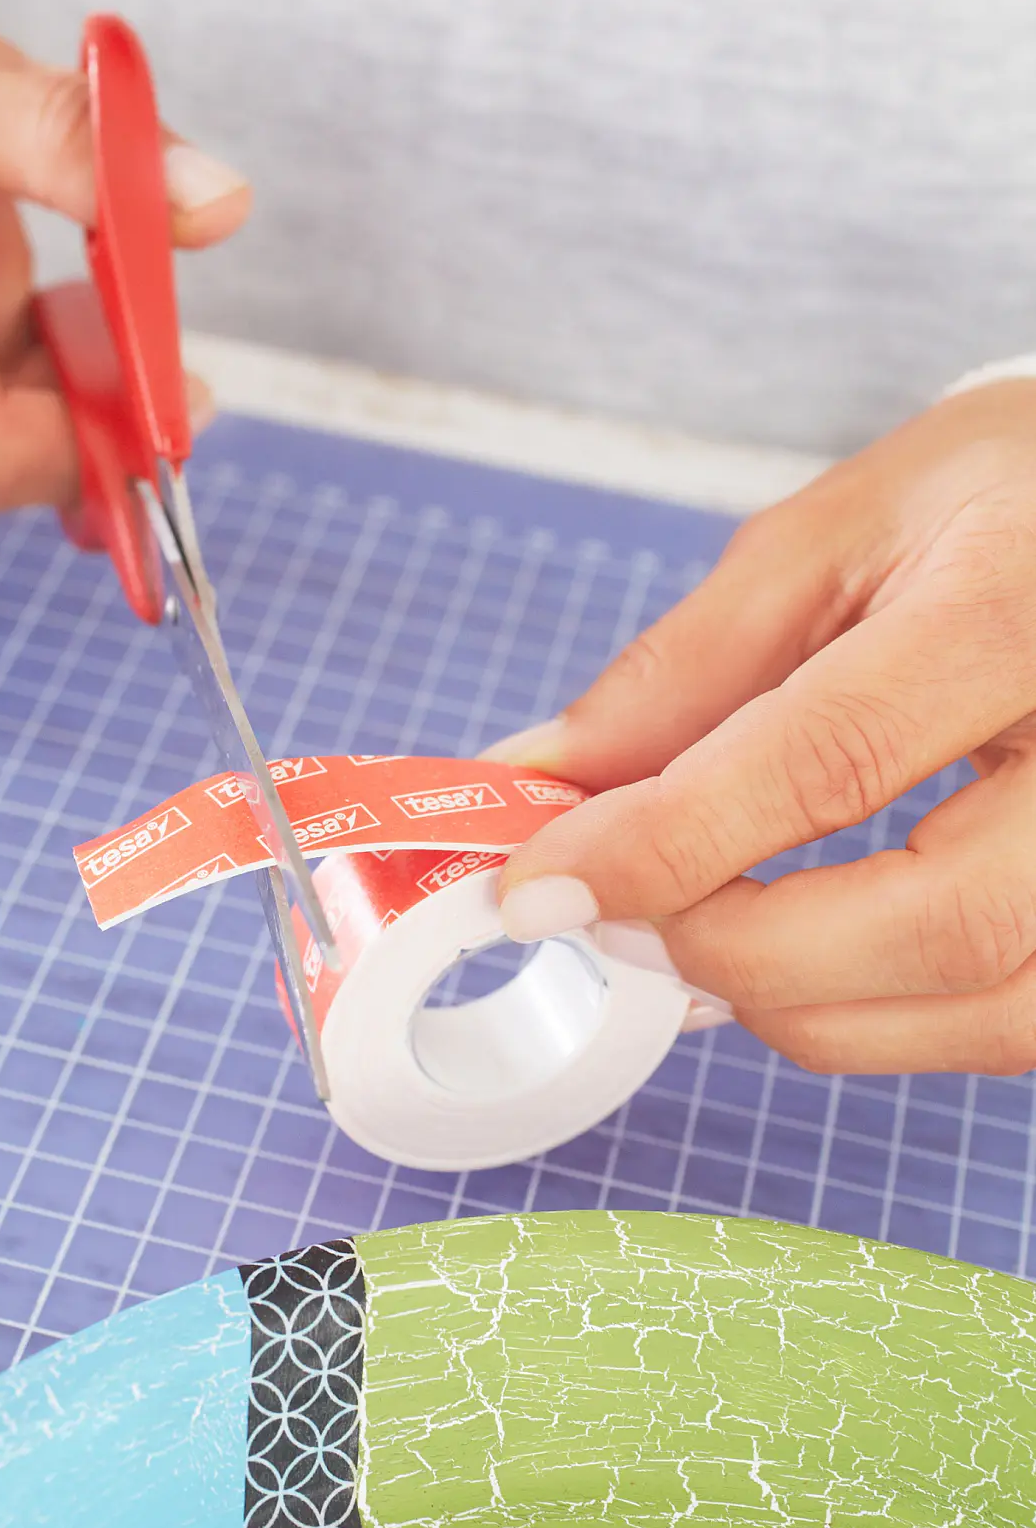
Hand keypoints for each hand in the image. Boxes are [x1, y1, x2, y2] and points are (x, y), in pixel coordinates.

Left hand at [488, 380, 1035, 1075]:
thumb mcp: (836, 537)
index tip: (541, 886)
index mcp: (1017, 611)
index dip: (669, 843)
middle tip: (620, 920)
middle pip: (940, 923)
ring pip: (993, 1009)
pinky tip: (808, 965)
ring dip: (812, 1009)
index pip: (834, 758)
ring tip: (703, 937)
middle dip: (740, 951)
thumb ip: (687, 667)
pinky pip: (1018, 1020)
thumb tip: (543, 779)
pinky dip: (889, 1021)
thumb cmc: (1001, 506)